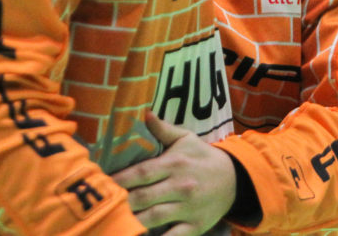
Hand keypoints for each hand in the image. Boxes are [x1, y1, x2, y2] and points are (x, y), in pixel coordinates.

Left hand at [112, 112, 236, 235]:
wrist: (236, 180)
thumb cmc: (203, 158)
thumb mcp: (186, 139)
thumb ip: (163, 129)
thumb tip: (144, 113)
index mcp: (175, 164)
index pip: (142, 172)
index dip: (120, 179)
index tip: (101, 183)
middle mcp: (180, 186)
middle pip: (144, 197)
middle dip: (121, 202)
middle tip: (101, 205)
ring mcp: (188, 208)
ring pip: (154, 218)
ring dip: (133, 222)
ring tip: (113, 222)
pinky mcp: (195, 227)